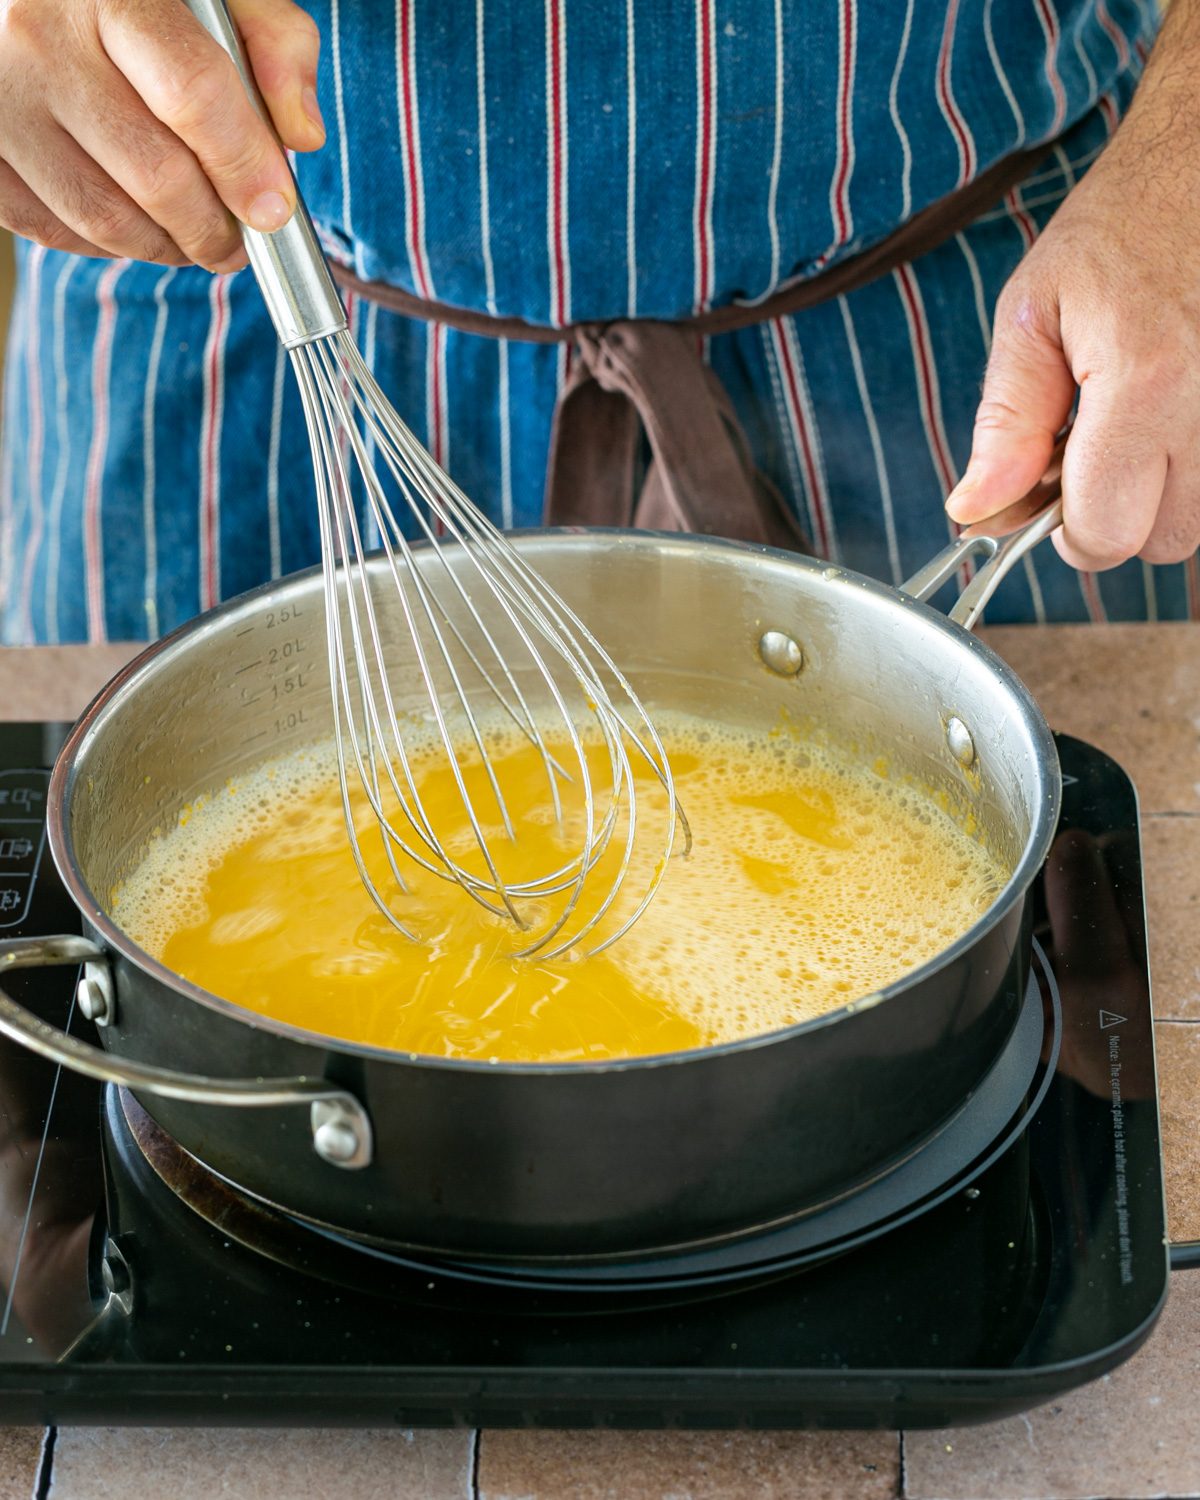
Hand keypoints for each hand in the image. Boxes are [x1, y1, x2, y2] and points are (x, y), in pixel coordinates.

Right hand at [0, 0, 323, 272]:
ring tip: (196, 239)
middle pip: (155, 174)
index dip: (245, 166)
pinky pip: (52, 227)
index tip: (274, 209)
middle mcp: (39, 38)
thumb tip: (299, 137)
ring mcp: (0, 97)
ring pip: (103, 216)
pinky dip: (106, 244)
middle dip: (213, 227)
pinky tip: (136, 224)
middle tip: (240, 240)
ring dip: (166, 247)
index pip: (193, 95)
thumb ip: (273, 42)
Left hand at [945, 4, 1199, 570]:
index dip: (1064, 532)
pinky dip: (1191, 471)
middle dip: (1114, 517)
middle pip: (1160, 541)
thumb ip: (1005, 424)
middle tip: (1088, 456)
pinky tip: (1167, 419)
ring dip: (1158, 498)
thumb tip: (976, 508)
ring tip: (1131, 428)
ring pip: (1199, 522)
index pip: (1106, 532)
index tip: (1046, 501)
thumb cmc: (1123, 228)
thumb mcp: (1034, 316)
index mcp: (1147, 383)